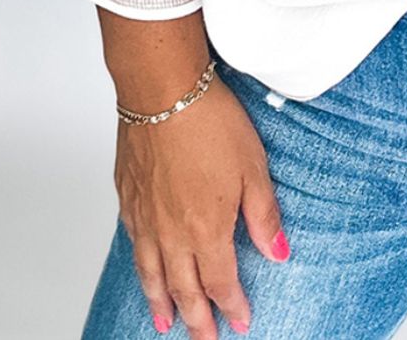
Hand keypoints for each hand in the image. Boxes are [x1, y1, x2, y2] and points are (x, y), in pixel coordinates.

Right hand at [114, 73, 288, 337]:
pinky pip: (134, 244)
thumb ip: (264, 215)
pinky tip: (144, 268)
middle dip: (197, 320)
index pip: (221, 283)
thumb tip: (278, 253)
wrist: (163, 90)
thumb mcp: (253, 167)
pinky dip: (140, 267)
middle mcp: (172, 232)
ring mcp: (145, 216)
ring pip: (152, 273)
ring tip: (165, 323)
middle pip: (184, 289)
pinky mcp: (128, 196)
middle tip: (205, 339)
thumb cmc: (210, 121)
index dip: (232, 306)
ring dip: (161, 302)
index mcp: (206, 229)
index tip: (241, 322)